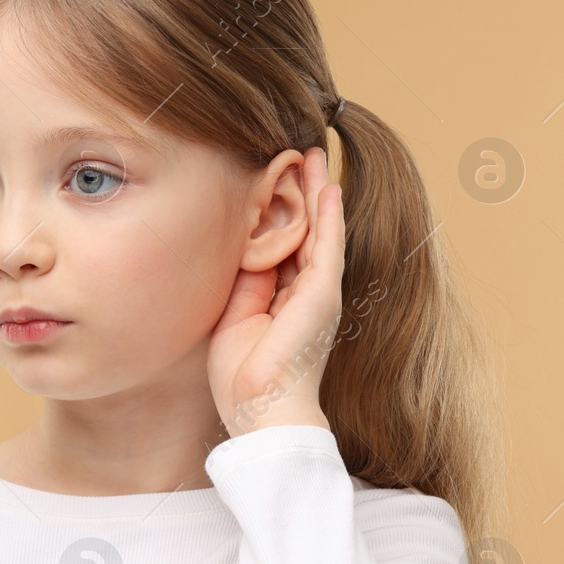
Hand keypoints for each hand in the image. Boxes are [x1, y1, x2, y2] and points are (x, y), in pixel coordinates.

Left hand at [206, 146, 344, 436]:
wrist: (261, 409)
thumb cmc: (242, 375)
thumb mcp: (234, 316)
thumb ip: (243, 282)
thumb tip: (238, 246)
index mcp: (283, 300)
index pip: (282, 247)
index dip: (278, 213)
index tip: (271, 180)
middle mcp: (305, 293)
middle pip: (305, 231)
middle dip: (302, 193)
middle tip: (298, 154)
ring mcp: (318, 292)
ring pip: (320, 230)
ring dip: (318, 192)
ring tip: (315, 155)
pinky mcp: (323, 293)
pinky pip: (328, 245)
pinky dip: (329, 215)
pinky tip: (328, 186)